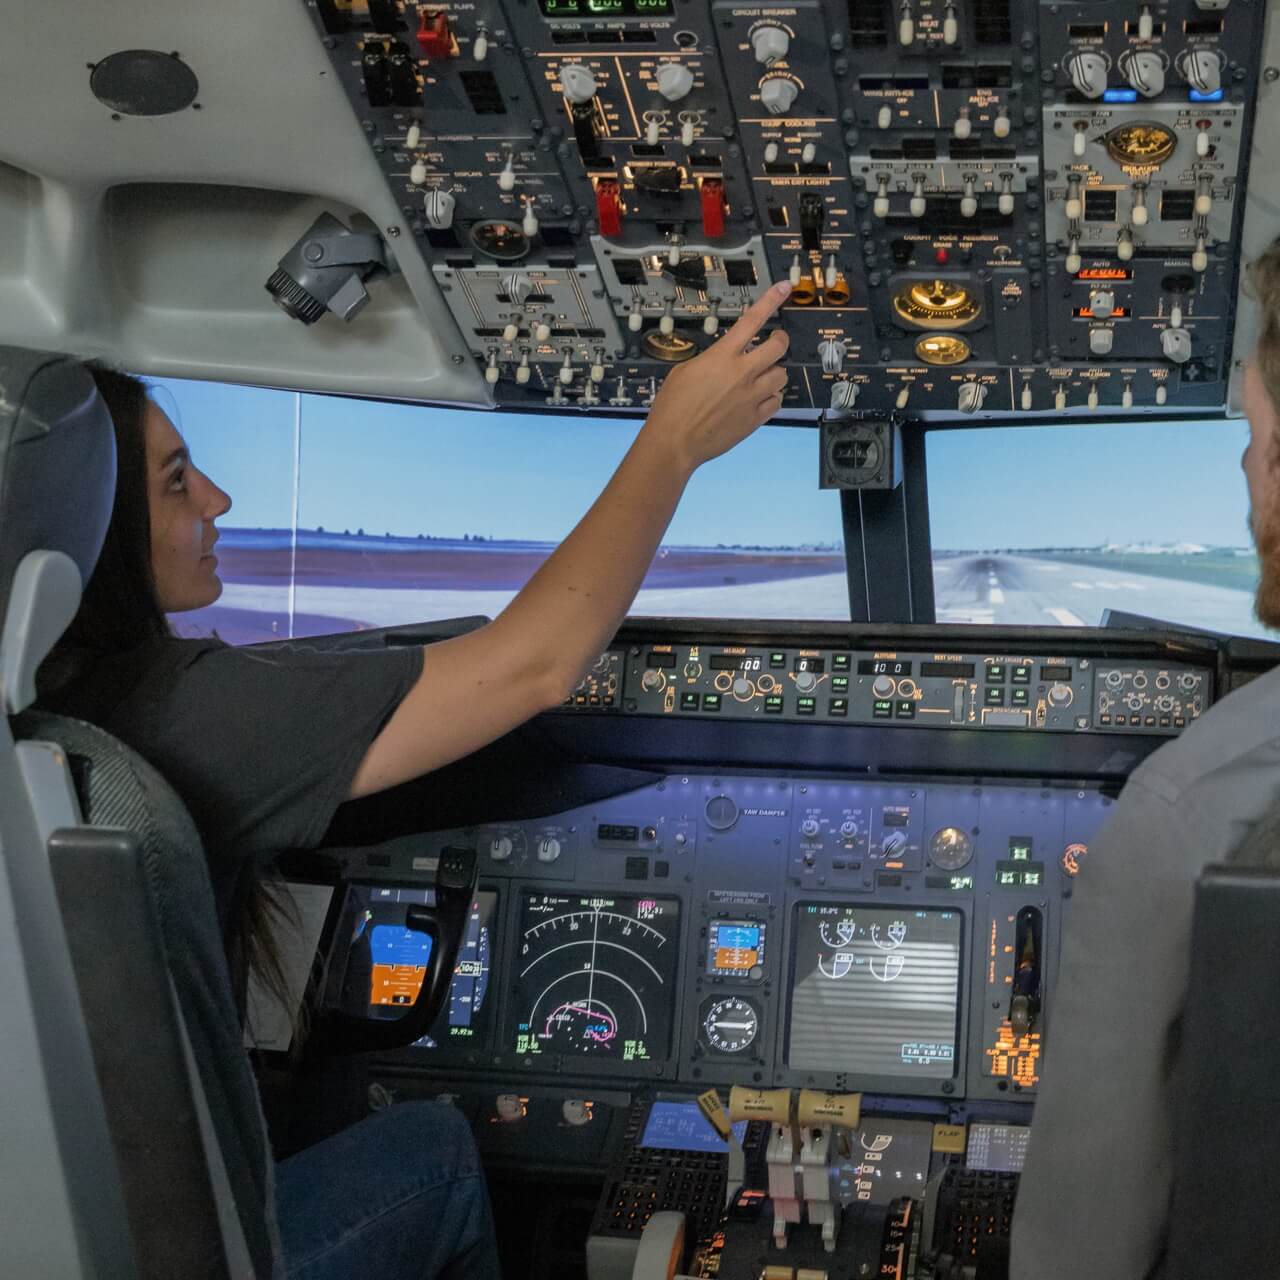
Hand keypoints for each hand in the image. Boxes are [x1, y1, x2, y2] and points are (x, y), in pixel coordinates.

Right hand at [643, 281, 791, 472]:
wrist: (674, 442)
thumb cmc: (672, 407)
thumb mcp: (685, 370)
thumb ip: (711, 360)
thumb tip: (725, 358)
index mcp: (722, 356)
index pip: (752, 320)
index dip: (770, 300)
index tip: (783, 288)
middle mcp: (741, 373)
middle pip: (778, 346)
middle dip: (780, 340)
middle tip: (775, 341)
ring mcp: (751, 396)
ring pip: (782, 375)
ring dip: (775, 372)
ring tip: (762, 377)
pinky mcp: (755, 418)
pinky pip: (777, 401)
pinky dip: (772, 397)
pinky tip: (759, 399)